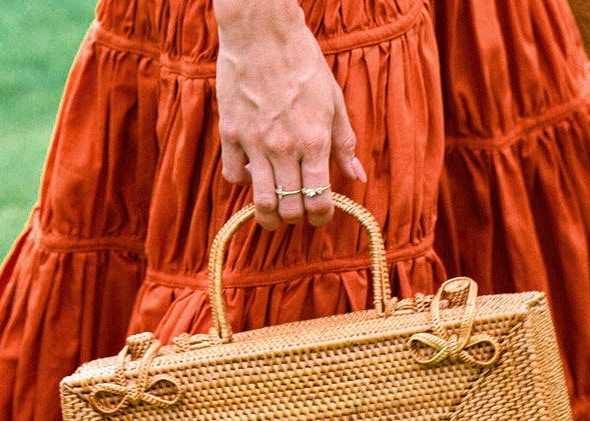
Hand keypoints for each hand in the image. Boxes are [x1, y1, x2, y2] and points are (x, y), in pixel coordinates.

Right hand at [214, 0, 365, 229]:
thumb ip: (345, 143)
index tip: (320, 217)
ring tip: (273, 214)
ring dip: (269, 216)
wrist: (262, 31)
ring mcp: (255, 142)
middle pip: (290, 209)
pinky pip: (233, 177)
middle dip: (296, 219)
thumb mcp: (334, 101)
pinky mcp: (231, 133)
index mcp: (315, 141)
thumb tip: (358, 177)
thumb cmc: (303, 63)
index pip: (319, 201)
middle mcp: (285, 147)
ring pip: (261, 202)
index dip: (321, 218)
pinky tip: (253, 173)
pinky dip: (243, 183)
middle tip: (297, 213)